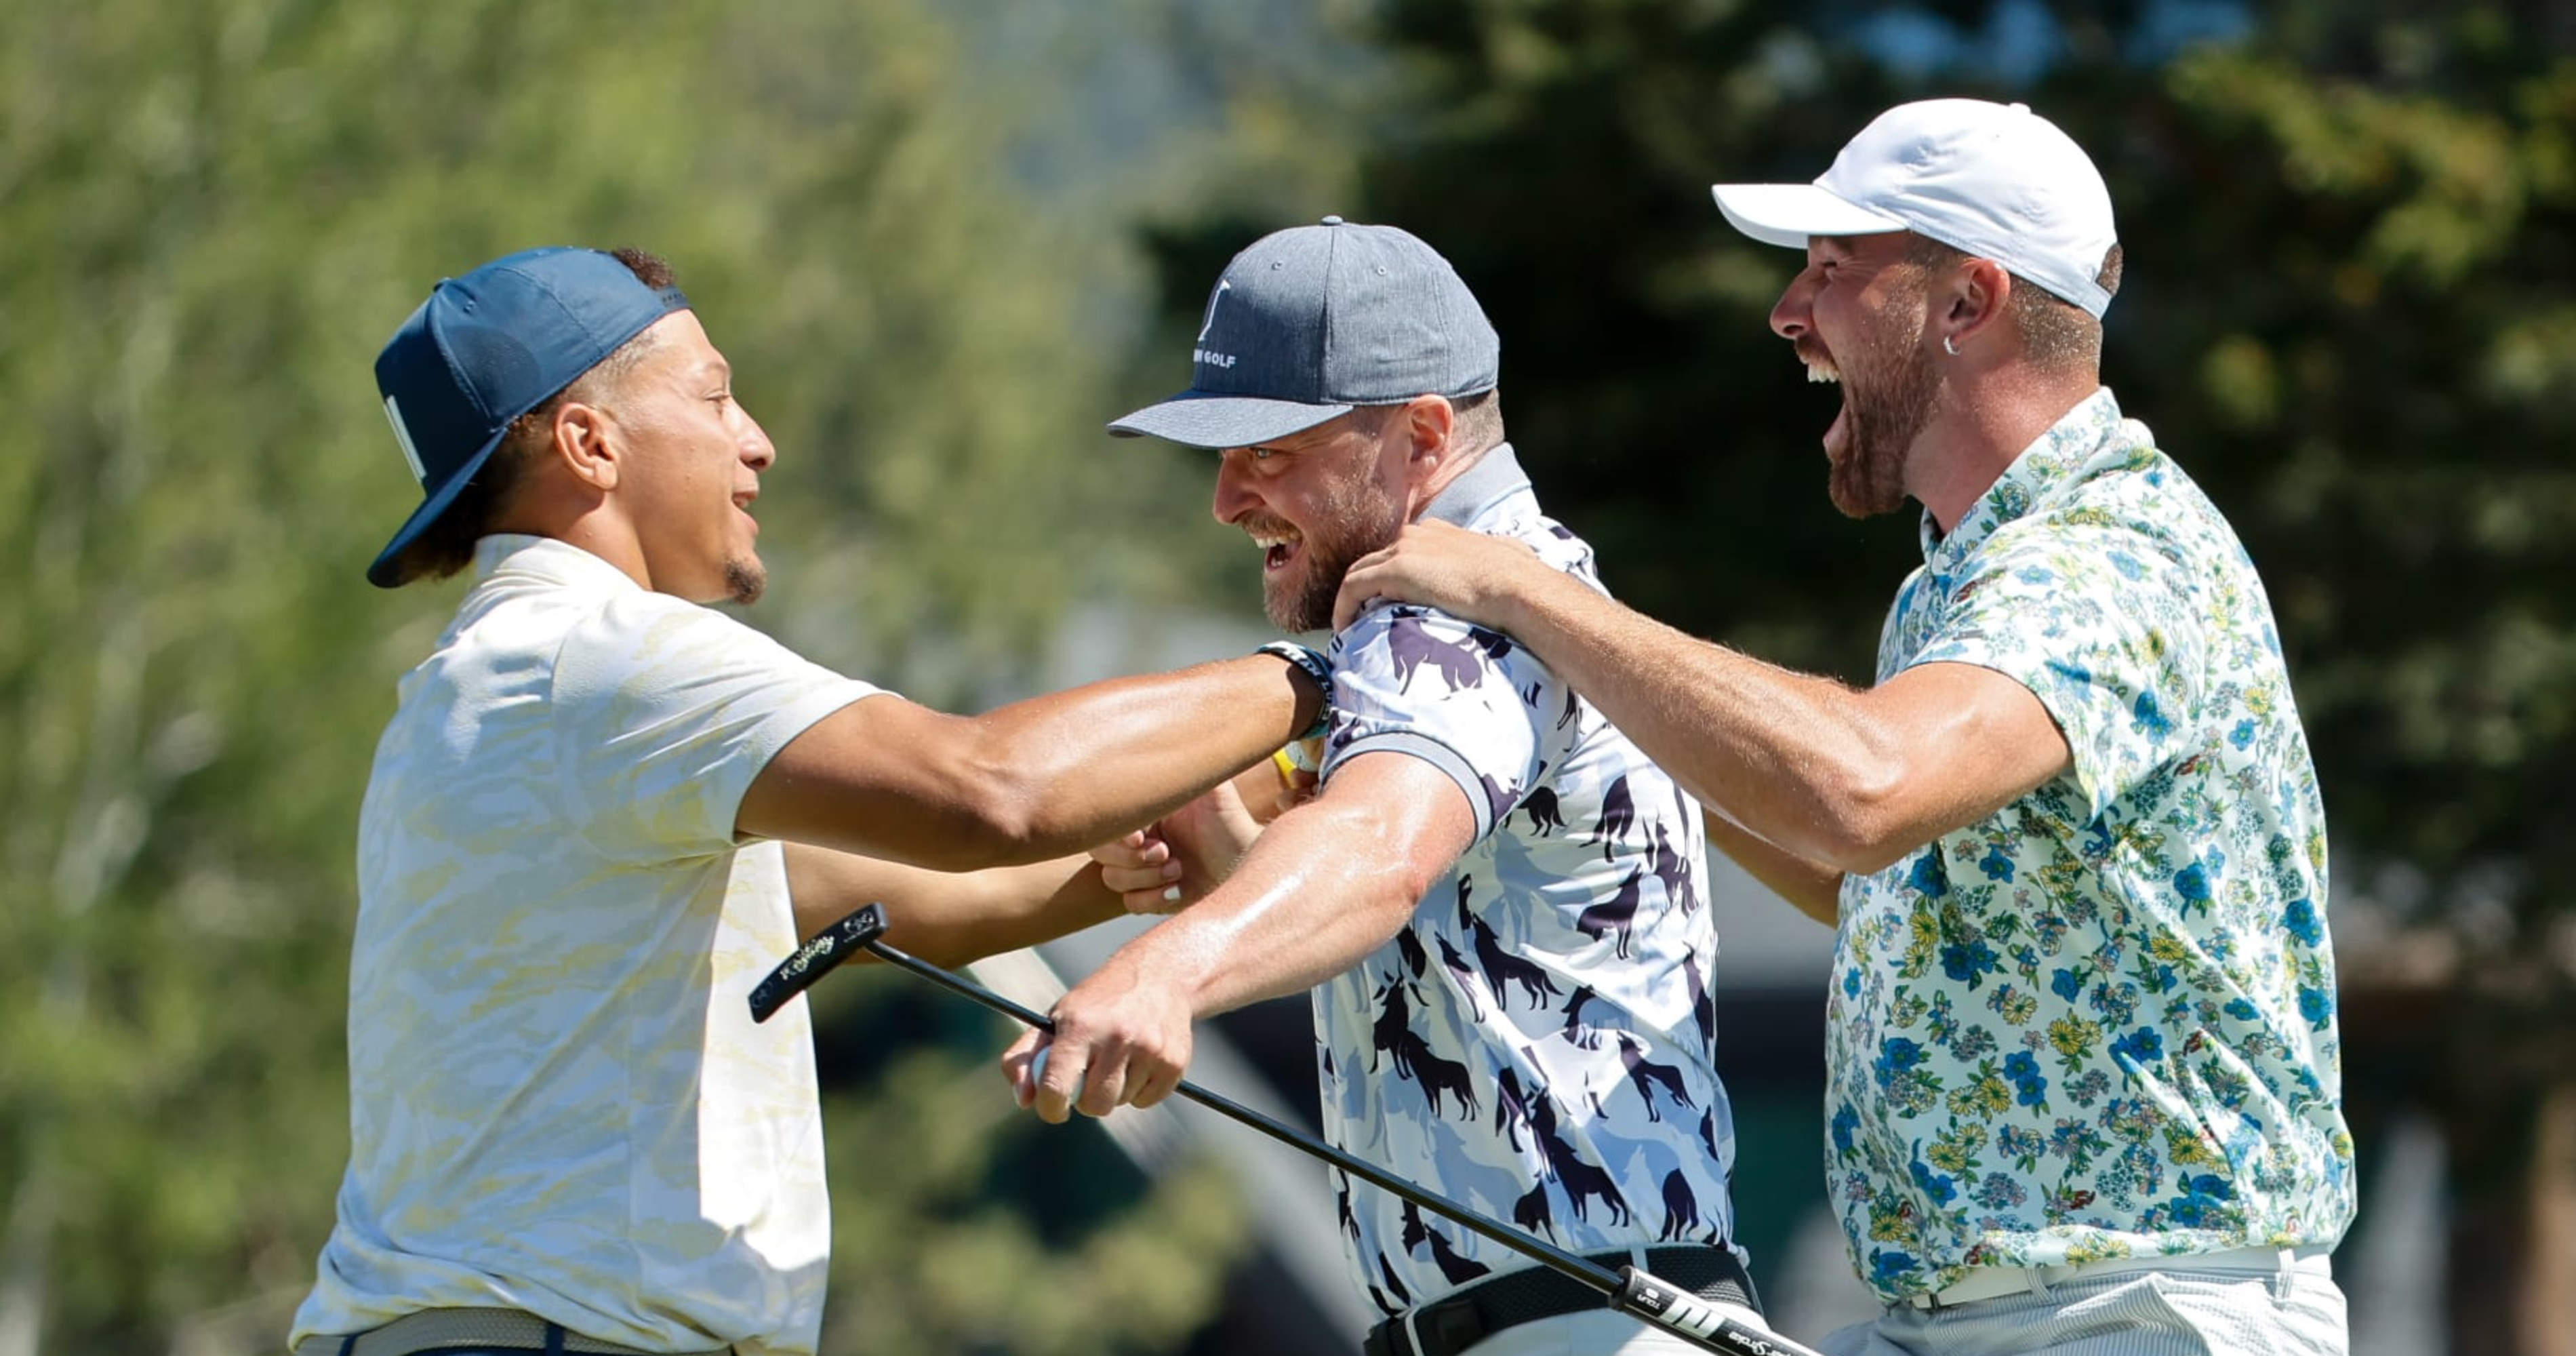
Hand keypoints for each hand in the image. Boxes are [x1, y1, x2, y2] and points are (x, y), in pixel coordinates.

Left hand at [1002, 958, 1194, 1122]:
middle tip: (1089, 1076)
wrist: (1160, 975)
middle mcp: (1117, 1037)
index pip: (1057, 1086)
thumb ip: (1026, 1059)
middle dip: (1087, 1099)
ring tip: (1118, 1057)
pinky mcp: (1174, 1062)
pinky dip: (1140, 1089)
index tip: (1053, 1107)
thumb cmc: (1097, 1003)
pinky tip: (1140, 1060)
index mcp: (1080, 1026)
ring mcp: (1150, 1050)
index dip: (1051, 1107)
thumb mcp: (1056, 1018)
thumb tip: (1023, 1101)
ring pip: (1121, 1102)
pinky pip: (1147, 1100)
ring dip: (1115, 1090)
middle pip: (1094, 1105)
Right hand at [1090, 777, 1266, 913]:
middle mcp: (1138, 838)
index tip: (1142, 836)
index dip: (1116, 833)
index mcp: (1143, 810)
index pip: (1107, 821)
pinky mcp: (1153, 895)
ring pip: (1112, 879)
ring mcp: (1143, 868)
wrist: (1249, 859)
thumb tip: (1165, 736)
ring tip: (1179, 869)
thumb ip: (1189, 764)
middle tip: (1165, 852)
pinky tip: (1177, 889)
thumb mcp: (1211, 787)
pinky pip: (1130, 903)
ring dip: (1145, 877)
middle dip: (1130, 857)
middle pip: (1100, 852)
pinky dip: (1151, 898)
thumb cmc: (1231, 821)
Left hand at [1332, 521, 1545, 631]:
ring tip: (1349, 628)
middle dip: (1364, 588)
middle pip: (1374, 560)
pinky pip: (1353, 588)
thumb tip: (1517, 559)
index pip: (1401, 551)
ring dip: (1350, 600)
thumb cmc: (1520, 581)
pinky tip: (1344, 630)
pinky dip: (1344, 608)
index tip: (1386, 603)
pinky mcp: (1395, 570)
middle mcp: (1417, 535)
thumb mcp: (1509, 558)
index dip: (1389, 576)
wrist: (1516, 588)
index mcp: (1439, 533)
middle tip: (1359, 617)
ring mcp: (1404, 550)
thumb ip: (1501, 557)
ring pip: (1359, 572)